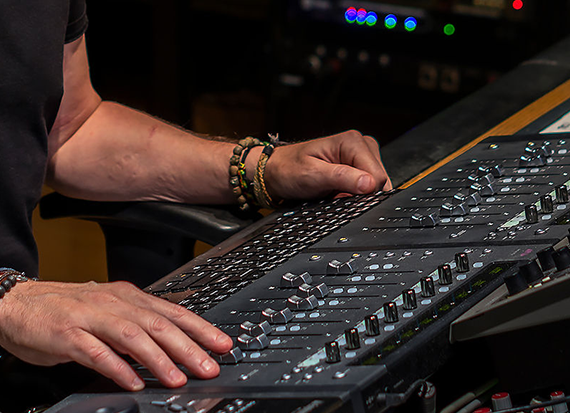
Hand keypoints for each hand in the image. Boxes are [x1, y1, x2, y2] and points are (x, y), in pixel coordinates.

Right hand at [0, 280, 232, 390]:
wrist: (20, 302)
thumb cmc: (68, 309)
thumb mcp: (110, 309)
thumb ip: (138, 324)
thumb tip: (172, 344)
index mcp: (128, 296)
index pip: (172, 312)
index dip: (200, 328)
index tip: (222, 344)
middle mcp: (114, 302)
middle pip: (158, 325)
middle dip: (188, 347)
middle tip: (209, 366)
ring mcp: (91, 316)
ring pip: (132, 337)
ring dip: (158, 360)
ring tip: (178, 378)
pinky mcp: (68, 333)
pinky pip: (96, 352)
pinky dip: (118, 368)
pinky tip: (133, 382)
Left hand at [264, 130, 391, 200]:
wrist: (277, 172)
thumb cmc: (289, 170)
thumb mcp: (313, 175)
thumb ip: (342, 178)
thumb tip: (369, 184)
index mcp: (352, 141)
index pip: (378, 175)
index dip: (363, 192)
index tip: (341, 194)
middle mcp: (361, 145)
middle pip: (379, 180)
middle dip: (360, 194)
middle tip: (335, 192)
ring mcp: (361, 156)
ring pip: (375, 185)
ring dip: (356, 195)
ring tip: (334, 190)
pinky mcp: (359, 167)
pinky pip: (368, 186)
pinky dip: (354, 194)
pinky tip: (339, 190)